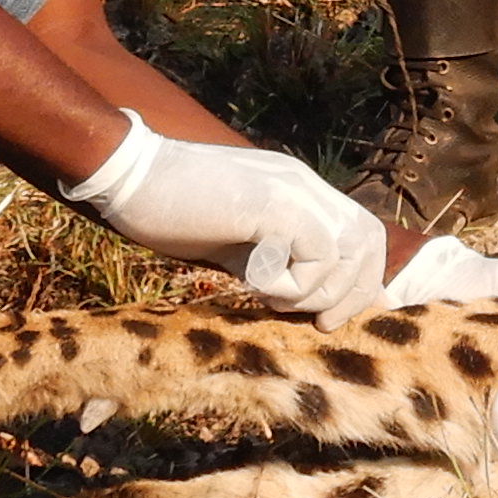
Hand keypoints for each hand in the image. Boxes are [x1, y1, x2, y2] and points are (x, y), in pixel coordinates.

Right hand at [58, 114, 388, 318]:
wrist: (129, 174)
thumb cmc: (172, 210)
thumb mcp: (237, 242)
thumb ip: (274, 261)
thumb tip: (302, 301)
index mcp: (300, 191)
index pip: (362, 233)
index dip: (361, 280)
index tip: (335, 317)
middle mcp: (305, 185)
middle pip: (368, 241)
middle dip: (352, 294)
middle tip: (318, 323)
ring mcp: (292, 190)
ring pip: (347, 252)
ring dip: (315, 293)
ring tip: (269, 296)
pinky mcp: (273, 204)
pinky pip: (315, 255)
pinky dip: (290, 284)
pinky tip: (252, 282)